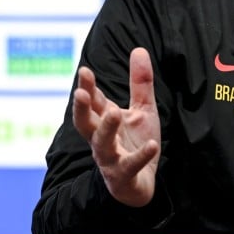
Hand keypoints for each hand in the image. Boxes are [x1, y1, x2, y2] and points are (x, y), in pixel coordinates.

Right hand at [71, 47, 160, 206]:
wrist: (141, 185)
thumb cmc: (136, 143)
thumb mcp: (142, 110)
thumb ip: (140, 83)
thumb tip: (139, 49)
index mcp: (104, 121)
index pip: (92, 102)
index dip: (87, 87)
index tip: (84, 71)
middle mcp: (102, 139)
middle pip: (85, 123)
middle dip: (81, 108)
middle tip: (80, 93)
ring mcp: (110, 159)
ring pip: (102, 144)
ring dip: (106, 129)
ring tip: (115, 112)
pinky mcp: (124, 177)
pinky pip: (130, 166)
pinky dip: (140, 156)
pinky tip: (153, 146)